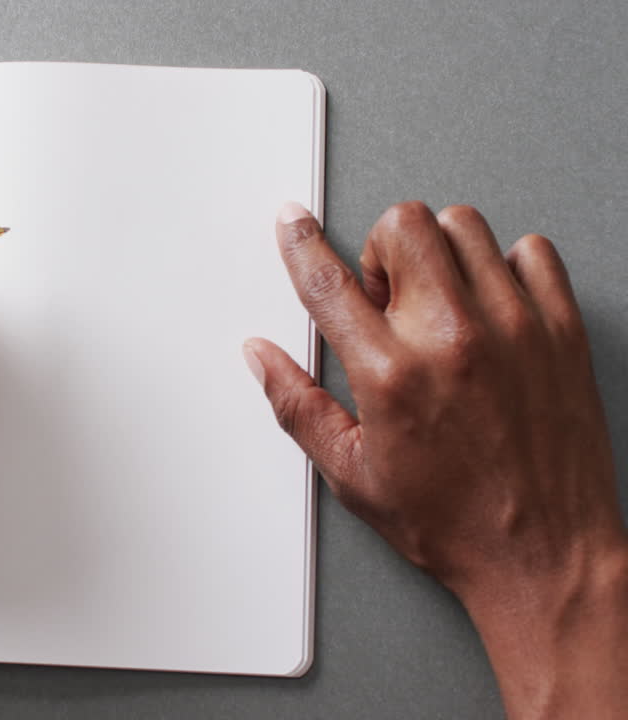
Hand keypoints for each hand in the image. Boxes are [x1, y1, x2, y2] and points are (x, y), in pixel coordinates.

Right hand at [244, 201, 627, 717]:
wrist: (547, 556)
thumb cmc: (455, 522)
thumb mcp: (351, 474)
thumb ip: (298, 406)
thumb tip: (263, 358)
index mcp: (391, 375)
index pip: (328, 282)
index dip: (301, 243)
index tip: (294, 223)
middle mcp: (453, 339)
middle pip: (404, 225)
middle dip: (381, 248)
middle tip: (386, 294)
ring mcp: (514, 328)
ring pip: (465, 225)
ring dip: (439, 251)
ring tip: (437, 300)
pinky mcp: (562, 331)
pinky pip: (533, 251)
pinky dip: (506, 265)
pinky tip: (489, 305)